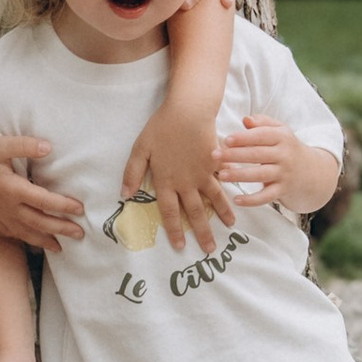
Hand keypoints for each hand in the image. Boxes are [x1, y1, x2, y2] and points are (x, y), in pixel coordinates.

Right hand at [0, 132, 83, 247]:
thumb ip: (25, 145)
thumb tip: (49, 147)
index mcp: (12, 189)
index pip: (45, 201)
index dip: (64, 206)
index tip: (80, 209)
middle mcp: (7, 206)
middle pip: (39, 222)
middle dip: (61, 229)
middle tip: (80, 234)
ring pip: (25, 232)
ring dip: (45, 240)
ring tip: (60, 248)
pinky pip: (10, 232)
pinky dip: (24, 238)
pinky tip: (32, 241)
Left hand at [122, 102, 242, 253]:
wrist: (189, 111)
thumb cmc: (162, 127)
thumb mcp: (140, 149)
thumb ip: (132, 173)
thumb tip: (124, 195)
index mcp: (166, 181)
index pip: (170, 212)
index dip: (175, 230)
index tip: (181, 246)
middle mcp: (186, 182)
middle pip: (195, 213)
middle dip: (203, 233)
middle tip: (209, 250)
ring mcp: (203, 174)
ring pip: (214, 200)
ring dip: (221, 216)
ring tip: (228, 229)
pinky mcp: (215, 164)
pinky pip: (222, 184)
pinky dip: (229, 195)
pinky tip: (236, 203)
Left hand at [212, 114, 307, 207]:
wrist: (314, 172)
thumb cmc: (288, 148)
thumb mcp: (281, 131)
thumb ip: (263, 123)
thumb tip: (245, 119)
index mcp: (282, 137)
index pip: (262, 136)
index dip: (244, 138)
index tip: (226, 140)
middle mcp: (284, 155)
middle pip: (258, 154)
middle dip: (235, 155)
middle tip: (214, 155)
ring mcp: (284, 174)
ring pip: (260, 175)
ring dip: (240, 175)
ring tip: (222, 175)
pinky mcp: (283, 191)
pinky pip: (266, 197)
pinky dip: (252, 200)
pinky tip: (236, 200)